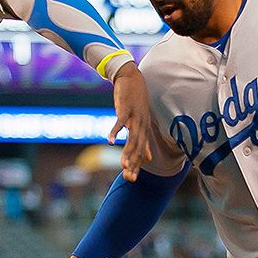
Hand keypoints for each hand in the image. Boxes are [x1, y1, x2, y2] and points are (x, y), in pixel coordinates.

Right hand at [110, 63, 153, 182]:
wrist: (131, 78)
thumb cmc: (135, 100)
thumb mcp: (140, 121)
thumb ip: (143, 141)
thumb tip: (148, 159)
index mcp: (143, 129)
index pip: (140, 151)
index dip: (136, 166)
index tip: (131, 179)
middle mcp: (141, 125)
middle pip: (138, 147)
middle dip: (133, 164)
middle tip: (128, 178)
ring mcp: (134, 116)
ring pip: (132, 138)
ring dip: (127, 152)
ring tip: (123, 165)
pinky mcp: (125, 108)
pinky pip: (120, 122)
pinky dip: (115, 132)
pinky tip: (110, 141)